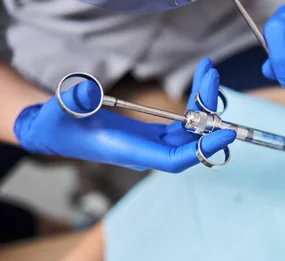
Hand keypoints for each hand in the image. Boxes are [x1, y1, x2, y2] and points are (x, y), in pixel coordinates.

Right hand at [13, 58, 235, 172]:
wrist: (55, 132)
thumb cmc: (58, 127)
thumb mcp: (59, 113)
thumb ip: (72, 102)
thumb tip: (87, 91)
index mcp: (130, 152)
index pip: (175, 159)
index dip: (202, 149)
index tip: (225, 134)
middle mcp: (148, 152)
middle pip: (189, 140)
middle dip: (206, 112)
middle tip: (212, 78)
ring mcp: (153, 144)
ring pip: (189, 129)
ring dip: (202, 103)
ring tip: (209, 73)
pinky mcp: (153, 134)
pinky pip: (182, 122)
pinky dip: (193, 104)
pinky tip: (200, 83)